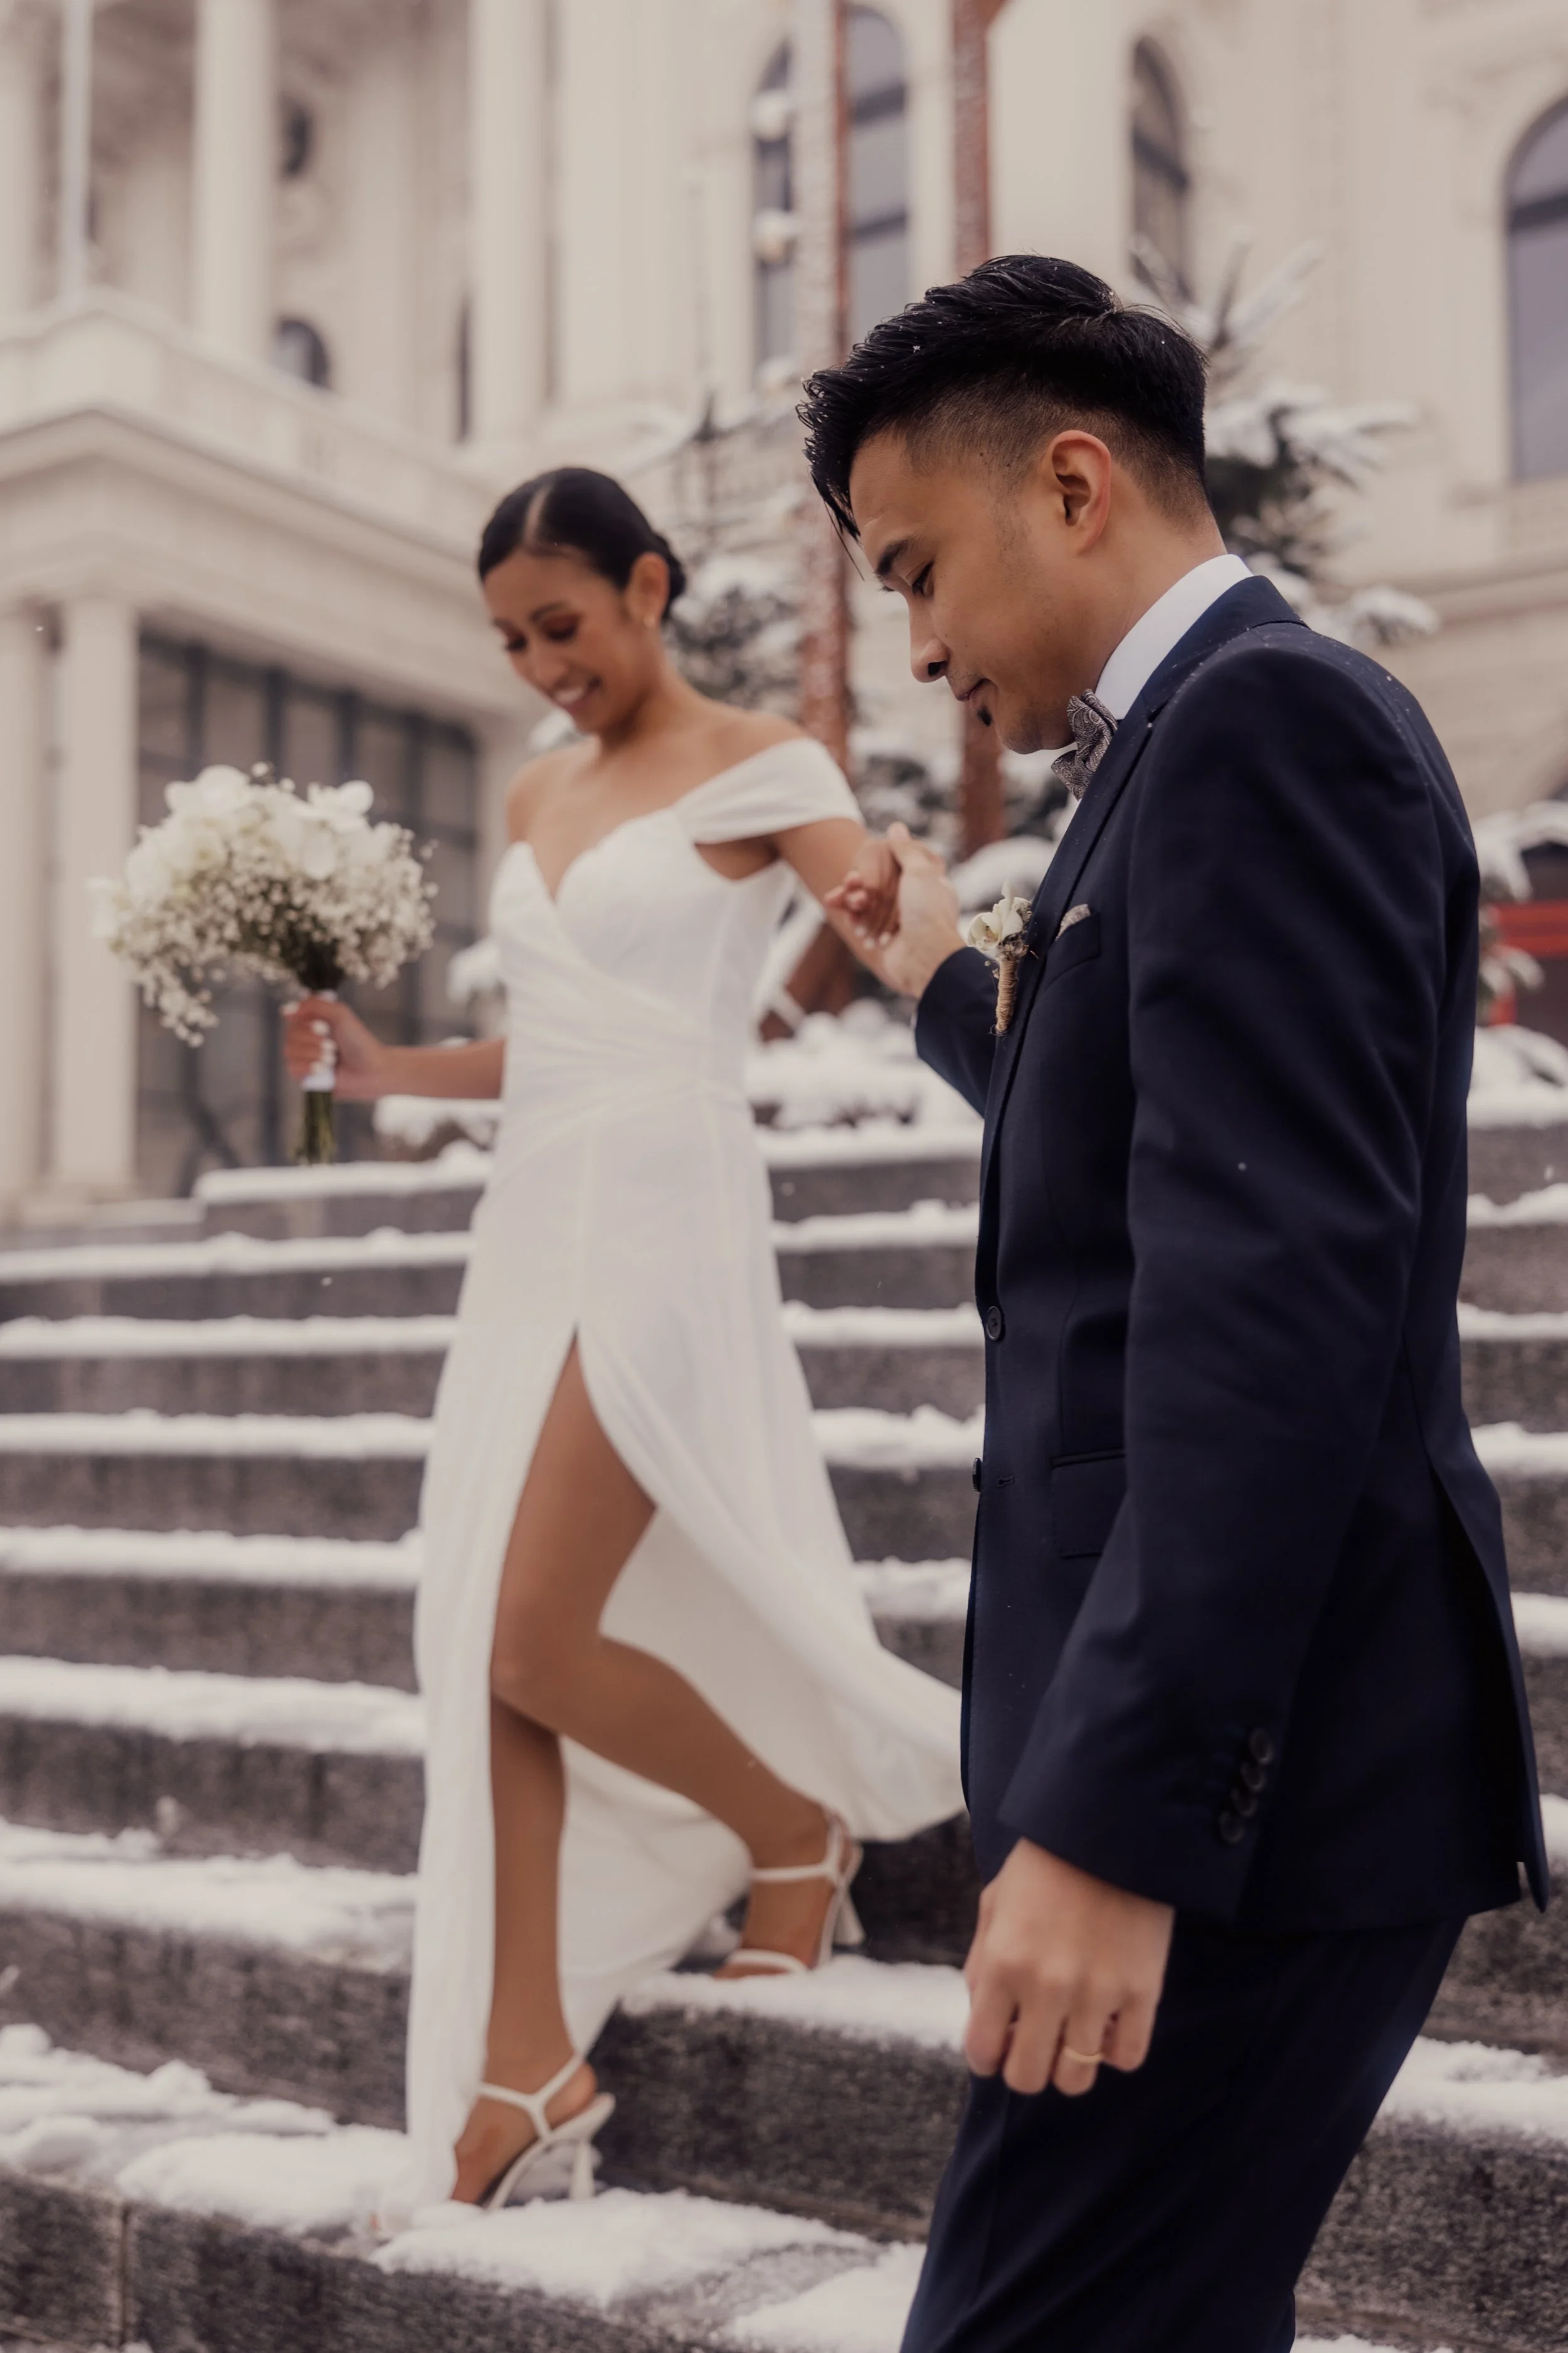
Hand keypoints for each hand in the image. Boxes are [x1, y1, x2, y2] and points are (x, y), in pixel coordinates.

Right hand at [282, 995, 395, 1102]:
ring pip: (289, 1051)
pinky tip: (323, 1070)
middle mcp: (305, 1038)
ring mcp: (304, 1057)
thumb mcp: (340, 1014)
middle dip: (312, 1040)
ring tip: (332, 1058)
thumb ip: (314, 1005)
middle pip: (289, 1034)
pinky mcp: (305, 1076)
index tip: (323, 1026)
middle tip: (333, 1046)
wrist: (371, 1070)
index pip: (291, 1015)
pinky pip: (293, 1068)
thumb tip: (285, 1010)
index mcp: (312, 1021)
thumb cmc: (359, 1041)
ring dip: (313, 1054)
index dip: (304, 1022)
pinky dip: (308, 1067)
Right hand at [824, 823, 963, 998]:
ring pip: (869, 901)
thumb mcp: (920, 871)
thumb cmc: (926, 912)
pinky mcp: (883, 937)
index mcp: (929, 884)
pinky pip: (862, 919)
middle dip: (862, 881)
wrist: (923, 958)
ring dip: (853, 897)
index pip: (901, 863)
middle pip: (881, 882)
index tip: (872, 854)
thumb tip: (896, 827)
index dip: (882, 860)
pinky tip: (833, 902)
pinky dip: (848, 911)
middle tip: (850, 880)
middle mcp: (915, 901)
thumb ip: (906, 849)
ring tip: (842, 897)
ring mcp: (899, 921)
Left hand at [964, 1839, 1174, 2098]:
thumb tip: (983, 2020)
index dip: (987, 2058)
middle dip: (1026, 2068)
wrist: (1110, 1827)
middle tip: (1036, 2043)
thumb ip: (982, 1967)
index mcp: (1003, 1965)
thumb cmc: (1045, 1865)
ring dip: (1071, 2064)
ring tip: (1074, 2034)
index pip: (983, 2052)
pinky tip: (1110, 2024)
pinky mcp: (1143, 1991)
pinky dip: (1116, 2051)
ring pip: (1077, 2078)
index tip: (998, 2049)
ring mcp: (1097, 1994)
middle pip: (1028, 2078)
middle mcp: (1046, 1988)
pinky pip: (1128, 2057)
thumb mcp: (995, 1906)